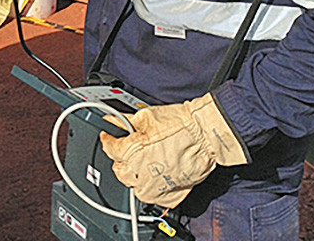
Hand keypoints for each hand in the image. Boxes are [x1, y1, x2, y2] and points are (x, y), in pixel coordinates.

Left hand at [99, 93, 247, 207]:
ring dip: (133, 175)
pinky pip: (152, 196)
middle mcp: (140, 173)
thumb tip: (111, 119)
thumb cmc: (180, 125)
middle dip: (120, 159)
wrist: (205, 136)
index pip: (110, 150)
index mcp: (132, 152)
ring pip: (133, 186)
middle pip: (119, 171)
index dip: (107, 140)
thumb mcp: (146, 116)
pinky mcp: (169, 195)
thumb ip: (123, 120)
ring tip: (142, 161)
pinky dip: (150, 186)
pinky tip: (155, 173)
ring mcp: (155, 188)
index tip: (107, 137)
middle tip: (128, 148)